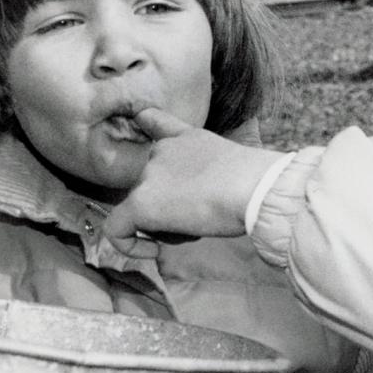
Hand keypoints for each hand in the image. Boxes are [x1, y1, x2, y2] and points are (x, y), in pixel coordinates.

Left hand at [103, 108, 286, 241]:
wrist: (253, 188)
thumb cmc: (256, 182)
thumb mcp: (235, 165)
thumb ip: (213, 172)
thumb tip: (209, 194)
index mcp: (186, 138)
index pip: (155, 121)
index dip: (147, 123)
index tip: (141, 120)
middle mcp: (161, 152)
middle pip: (151, 184)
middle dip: (170, 207)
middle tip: (199, 221)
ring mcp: (148, 176)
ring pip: (141, 208)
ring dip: (163, 227)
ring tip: (193, 232)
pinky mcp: (140, 204)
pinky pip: (117, 230)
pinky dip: (129, 245)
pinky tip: (152, 252)